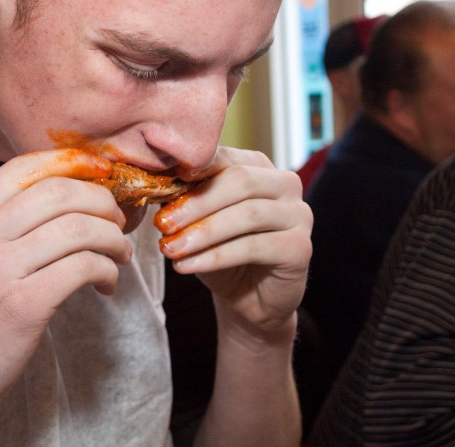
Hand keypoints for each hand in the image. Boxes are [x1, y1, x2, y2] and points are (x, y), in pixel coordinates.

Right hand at [0, 149, 130, 437]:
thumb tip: (62, 192)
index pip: (27, 166)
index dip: (74, 164)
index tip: (99, 177)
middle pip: (59, 191)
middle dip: (101, 201)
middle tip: (116, 221)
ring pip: (78, 228)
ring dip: (112, 238)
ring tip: (118, 254)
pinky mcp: (22, 306)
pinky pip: (82, 267)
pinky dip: (107, 270)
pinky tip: (106, 283)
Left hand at [154, 146, 311, 339]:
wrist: (248, 297)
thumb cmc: (220, 249)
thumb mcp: (197, 218)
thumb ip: (184, 194)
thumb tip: (153, 180)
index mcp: (258, 166)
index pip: (224, 157)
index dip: (191, 170)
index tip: (160, 185)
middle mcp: (285, 184)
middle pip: (239, 181)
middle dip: (196, 203)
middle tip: (163, 223)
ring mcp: (298, 214)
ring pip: (247, 215)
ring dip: (202, 233)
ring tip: (170, 248)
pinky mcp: (300, 248)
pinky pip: (253, 247)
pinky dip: (214, 257)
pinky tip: (186, 266)